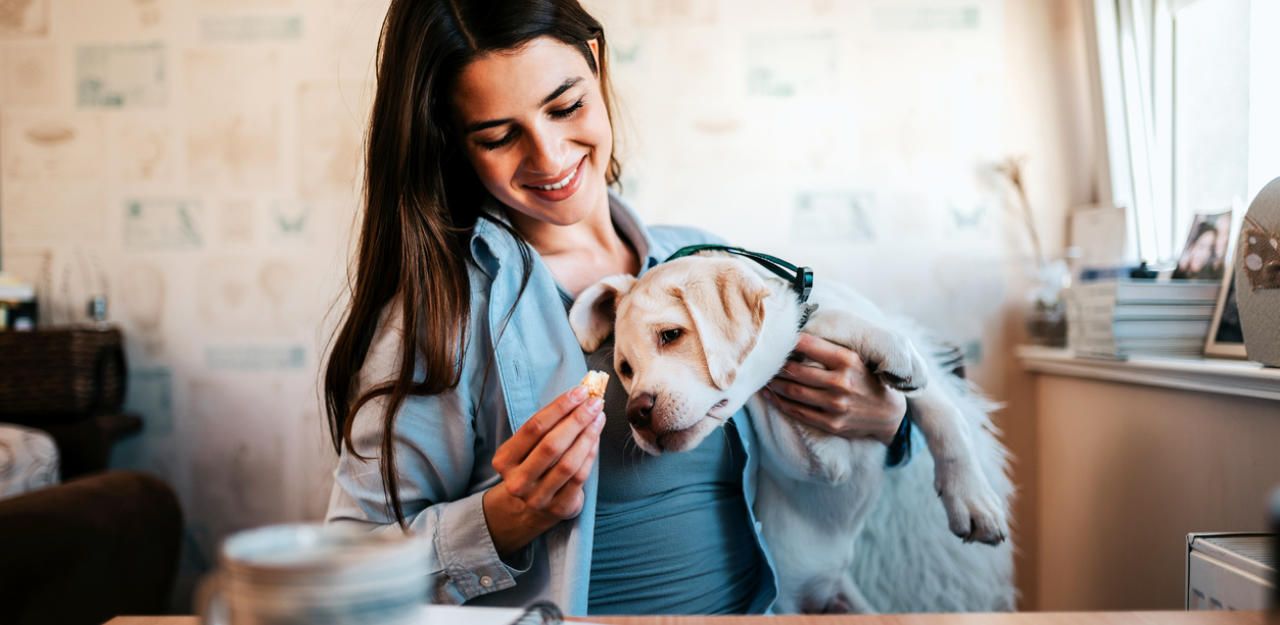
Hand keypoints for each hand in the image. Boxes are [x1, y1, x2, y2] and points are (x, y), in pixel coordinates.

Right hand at [483, 384, 604, 556]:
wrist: (525, 510)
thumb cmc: (531, 467)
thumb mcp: (526, 448)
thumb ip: (546, 425)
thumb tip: (579, 396)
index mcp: (504, 460)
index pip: (533, 428)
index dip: (559, 407)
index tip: (579, 392)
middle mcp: (518, 481)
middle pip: (551, 445)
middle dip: (576, 420)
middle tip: (594, 403)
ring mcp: (538, 497)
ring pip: (568, 463)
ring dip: (587, 436)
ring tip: (598, 418)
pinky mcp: (559, 508)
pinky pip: (579, 478)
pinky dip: (590, 455)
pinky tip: (596, 439)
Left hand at [762, 333, 905, 443]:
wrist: (888, 414)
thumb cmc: (867, 380)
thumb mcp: (855, 359)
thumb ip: (829, 350)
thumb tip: (794, 338)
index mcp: (848, 360)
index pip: (809, 344)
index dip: (788, 341)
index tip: (776, 338)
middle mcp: (841, 382)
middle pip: (796, 371)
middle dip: (776, 365)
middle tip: (763, 361)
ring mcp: (836, 405)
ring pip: (793, 392)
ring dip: (774, 384)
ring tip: (763, 377)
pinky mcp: (831, 423)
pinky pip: (797, 412)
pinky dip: (779, 402)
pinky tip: (770, 395)